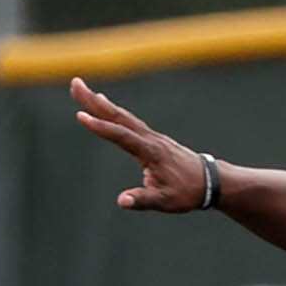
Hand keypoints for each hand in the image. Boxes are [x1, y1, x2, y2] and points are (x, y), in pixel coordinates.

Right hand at [72, 78, 209, 213]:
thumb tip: (122, 201)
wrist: (209, 181)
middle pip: (119, 116)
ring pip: (122, 115)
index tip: (81, 116)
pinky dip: (113, 110)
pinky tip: (104, 103)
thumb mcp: (166, 201)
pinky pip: (128, 120)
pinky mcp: (151, 137)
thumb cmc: (187, 192)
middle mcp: (150, 139)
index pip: (122, 137)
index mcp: (151, 152)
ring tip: (82, 90)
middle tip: (75, 84)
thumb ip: (143, 200)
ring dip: (100, 102)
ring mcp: (151, 136)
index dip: (101, 127)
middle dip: (94, 101)